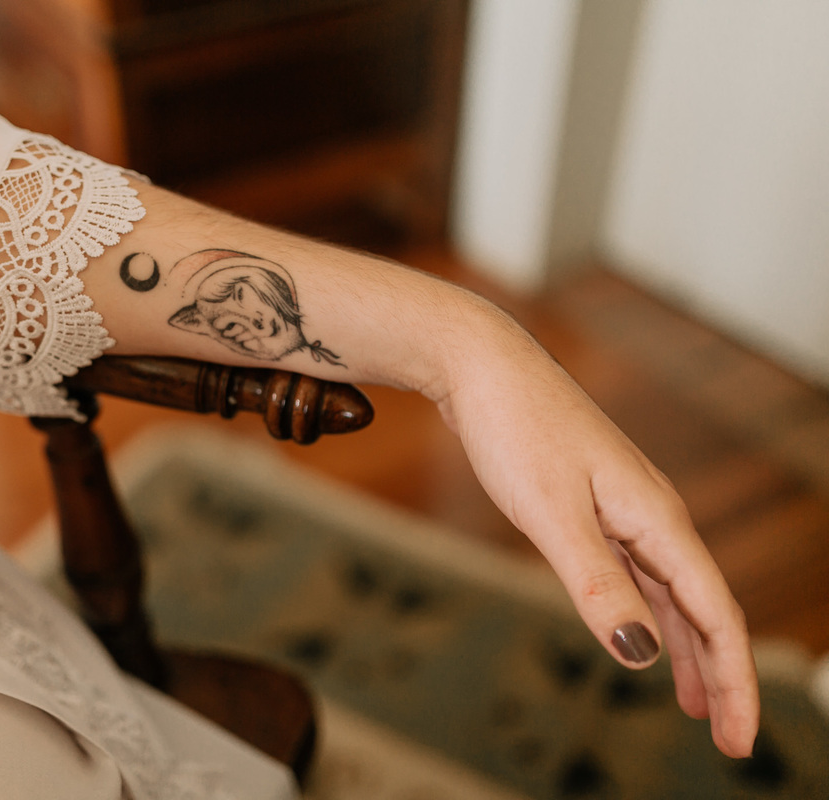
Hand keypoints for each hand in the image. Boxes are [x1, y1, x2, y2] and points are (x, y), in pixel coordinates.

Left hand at [421, 294, 759, 757]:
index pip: (714, 615)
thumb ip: (597, 583)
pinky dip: (647, 613)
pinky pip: (635, 572)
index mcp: (657, 519)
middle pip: (702, 609)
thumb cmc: (516, 428)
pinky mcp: (591, 504)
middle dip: (719, 676)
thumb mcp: (550, 513)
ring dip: (685, 650)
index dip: (733, 680)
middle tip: (727, 740)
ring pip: (669, 593)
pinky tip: (644, 636)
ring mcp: (623, 508)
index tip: (739, 739)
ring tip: (694, 705)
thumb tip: (641, 654)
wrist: (481, 365)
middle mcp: (652, 515)